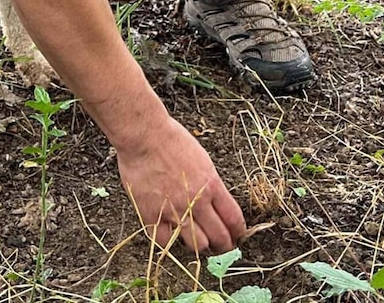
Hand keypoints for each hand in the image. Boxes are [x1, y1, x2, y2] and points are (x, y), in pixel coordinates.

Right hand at [116, 115, 246, 252]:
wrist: (145, 136)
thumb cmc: (171, 140)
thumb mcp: (202, 159)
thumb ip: (210, 183)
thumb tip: (215, 203)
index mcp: (212, 185)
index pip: (234, 219)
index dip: (238, 232)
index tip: (237, 236)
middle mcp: (196, 201)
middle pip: (219, 236)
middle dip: (224, 245)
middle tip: (221, 247)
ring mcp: (174, 210)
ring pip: (196, 244)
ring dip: (199, 244)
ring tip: (196, 241)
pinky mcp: (152, 214)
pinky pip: (165, 241)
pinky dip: (170, 240)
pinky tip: (170, 234)